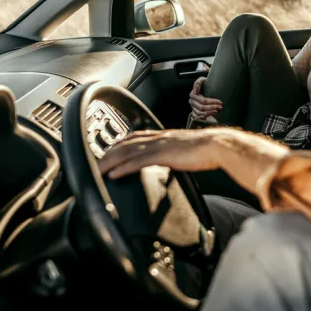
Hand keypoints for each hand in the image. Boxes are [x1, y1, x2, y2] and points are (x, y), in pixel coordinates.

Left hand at [97, 129, 219, 179]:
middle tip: (93, 163)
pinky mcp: (163, 155)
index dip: (118, 144)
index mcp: (163, 136)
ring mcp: (159, 145)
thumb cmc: (207, 150)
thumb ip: (174, 155)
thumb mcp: (185, 151)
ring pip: (127, 152)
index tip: (107, 152)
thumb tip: (172, 162)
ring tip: (96, 170)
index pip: (134, 137)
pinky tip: (113, 174)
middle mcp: (158, 137)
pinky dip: (123, 168)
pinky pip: (138, 161)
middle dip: (107, 153)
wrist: (218, 146)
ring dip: (109, 161)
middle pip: (125, 144)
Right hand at [189, 77, 222, 119]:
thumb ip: (198, 83)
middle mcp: (192, 101)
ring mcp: (193, 107)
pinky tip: (208, 117)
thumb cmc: (205, 83)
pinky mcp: (194, 111)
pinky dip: (202, 118)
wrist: (205, 87)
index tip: (220, 102)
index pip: (203, 100)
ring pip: (200, 113)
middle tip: (221, 107)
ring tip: (217, 111)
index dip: (212, 102)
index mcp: (193, 94)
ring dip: (209, 113)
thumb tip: (195, 91)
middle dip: (212, 108)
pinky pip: (197, 117)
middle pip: (202, 107)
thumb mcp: (202, 80)